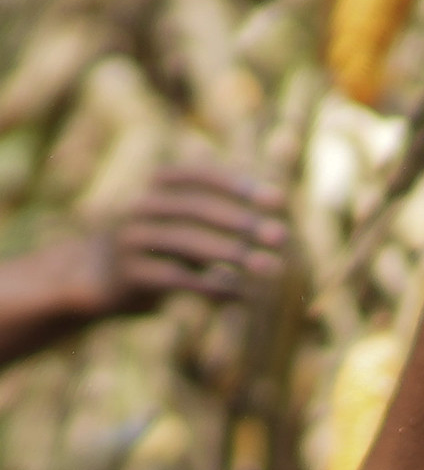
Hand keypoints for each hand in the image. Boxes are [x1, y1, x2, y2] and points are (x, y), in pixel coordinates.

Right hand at [77, 166, 287, 315]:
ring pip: (188, 242)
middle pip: (198, 209)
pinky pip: (176, 278)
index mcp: (158, 185)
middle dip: (244, 222)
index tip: (279, 199)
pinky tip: (242, 294)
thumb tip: (280, 201)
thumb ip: (223, 209)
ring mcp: (130, 239)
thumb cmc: (160, 243)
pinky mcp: (128, 274)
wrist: (95, 276)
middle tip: (282, 236)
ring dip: (234, 254)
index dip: (240, 185)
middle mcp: (142, 207)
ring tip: (271, 267)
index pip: (202, 176)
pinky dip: (213, 286)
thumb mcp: (187, 219)